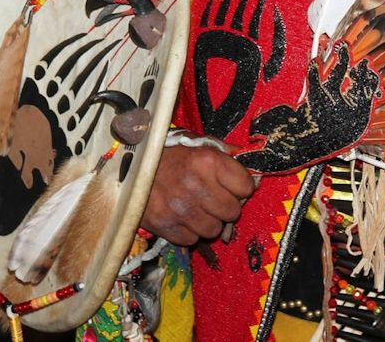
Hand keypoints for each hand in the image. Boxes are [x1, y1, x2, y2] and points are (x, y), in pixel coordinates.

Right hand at [141, 143, 255, 245]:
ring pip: (214, 230)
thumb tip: (254, 172)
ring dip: (209, 221)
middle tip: (214, 199)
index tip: (232, 185)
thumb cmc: (170, 154)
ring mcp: (180, 208)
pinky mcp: (165, 226)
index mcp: (208, 161)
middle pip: (232, 212)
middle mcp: (196, 185)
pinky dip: (189, 231)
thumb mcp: (199, 144)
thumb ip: (227, 154)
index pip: (246, 186)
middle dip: (226, 206)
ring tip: (197, 208)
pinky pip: (191, 239)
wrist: (130, 165)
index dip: (241, 187)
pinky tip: (182, 217)